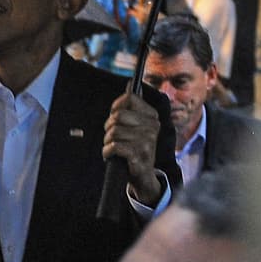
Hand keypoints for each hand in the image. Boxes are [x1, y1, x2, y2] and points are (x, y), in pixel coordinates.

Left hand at [103, 89, 162, 204]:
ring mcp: (147, 141)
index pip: (129, 98)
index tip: (114, 116)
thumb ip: (131, 108)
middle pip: (118, 116)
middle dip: (109, 127)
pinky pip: (114, 146)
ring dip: (108, 141)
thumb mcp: (137, 126)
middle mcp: (153, 127)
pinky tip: (111, 155)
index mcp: (152, 117)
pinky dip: (107, 151)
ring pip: (114, 132)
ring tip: (113, 147)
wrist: (143, 176)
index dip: (116, 107)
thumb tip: (129, 85)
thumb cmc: (135, 147)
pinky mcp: (139, 155)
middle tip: (112, 136)